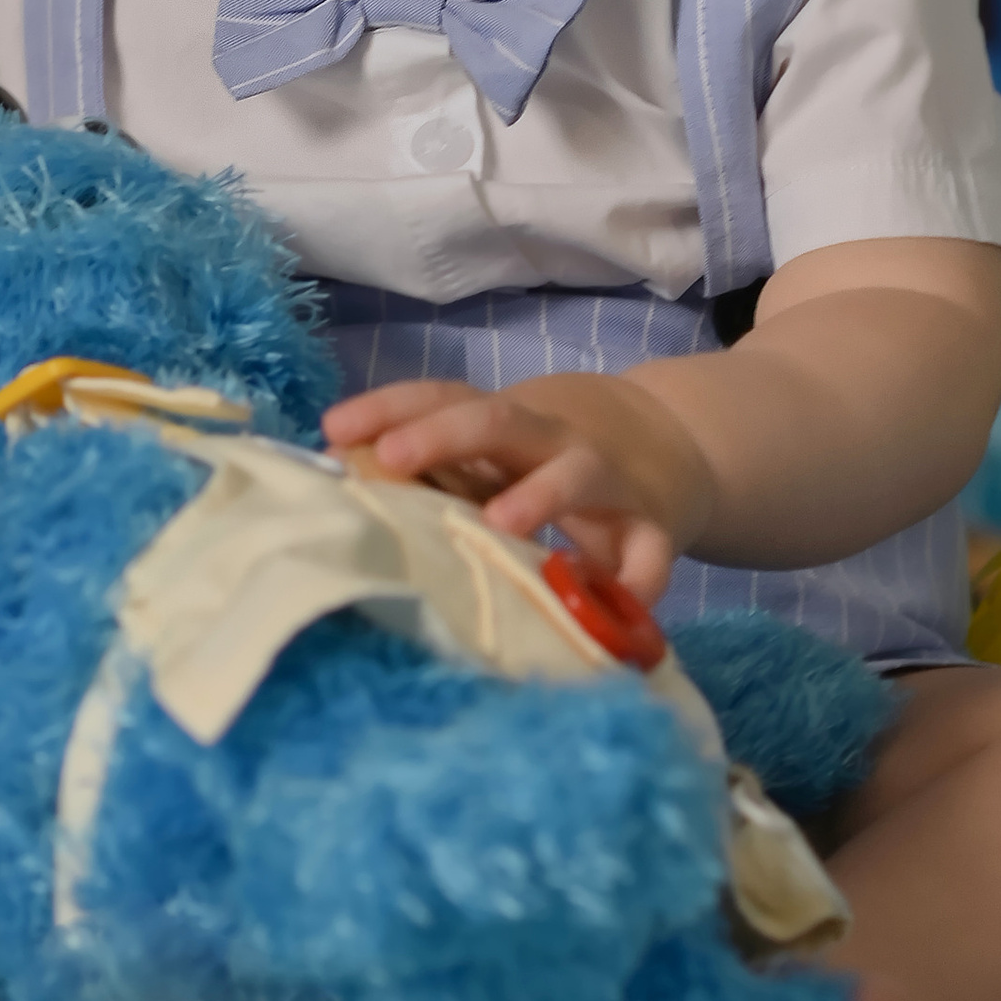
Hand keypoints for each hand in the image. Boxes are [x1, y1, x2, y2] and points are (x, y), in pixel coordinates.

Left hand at [322, 373, 711, 603]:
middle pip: (498, 421)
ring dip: (540, 493)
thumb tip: (338, 477)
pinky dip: (637, 579)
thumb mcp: (493, 453)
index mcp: (505, 423)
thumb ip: (432, 467)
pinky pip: (650, 553)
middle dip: (443, 435)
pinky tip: (617, 603)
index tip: (333, 428)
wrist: (666, 446)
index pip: (444, 397)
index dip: (390, 406)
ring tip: (500, 523)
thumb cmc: (545, 462)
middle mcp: (552, 440)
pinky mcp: (654, 528)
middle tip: (390, 459)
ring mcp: (608, 481)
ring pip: (576, 473)